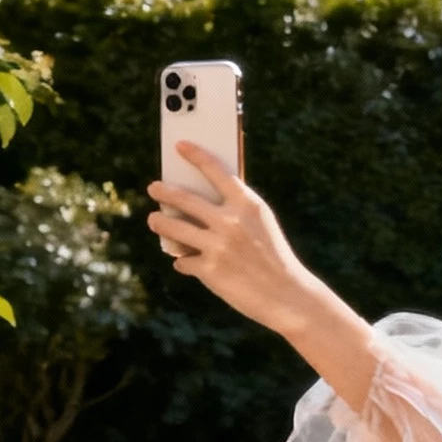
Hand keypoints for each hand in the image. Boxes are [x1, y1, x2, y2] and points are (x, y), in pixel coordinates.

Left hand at [146, 145, 317, 335]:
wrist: (288, 296)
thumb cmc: (273, 257)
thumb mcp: (261, 225)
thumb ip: (234, 210)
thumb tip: (193, 204)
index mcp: (248, 205)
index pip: (216, 171)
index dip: (196, 155)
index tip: (180, 145)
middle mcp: (231, 222)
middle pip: (184, 198)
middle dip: (163, 191)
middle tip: (153, 187)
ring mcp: (218, 246)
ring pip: (173, 227)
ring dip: (159, 222)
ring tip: (154, 220)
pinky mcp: (209, 271)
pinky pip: (183, 261)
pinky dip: (183, 262)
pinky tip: (185, 263)